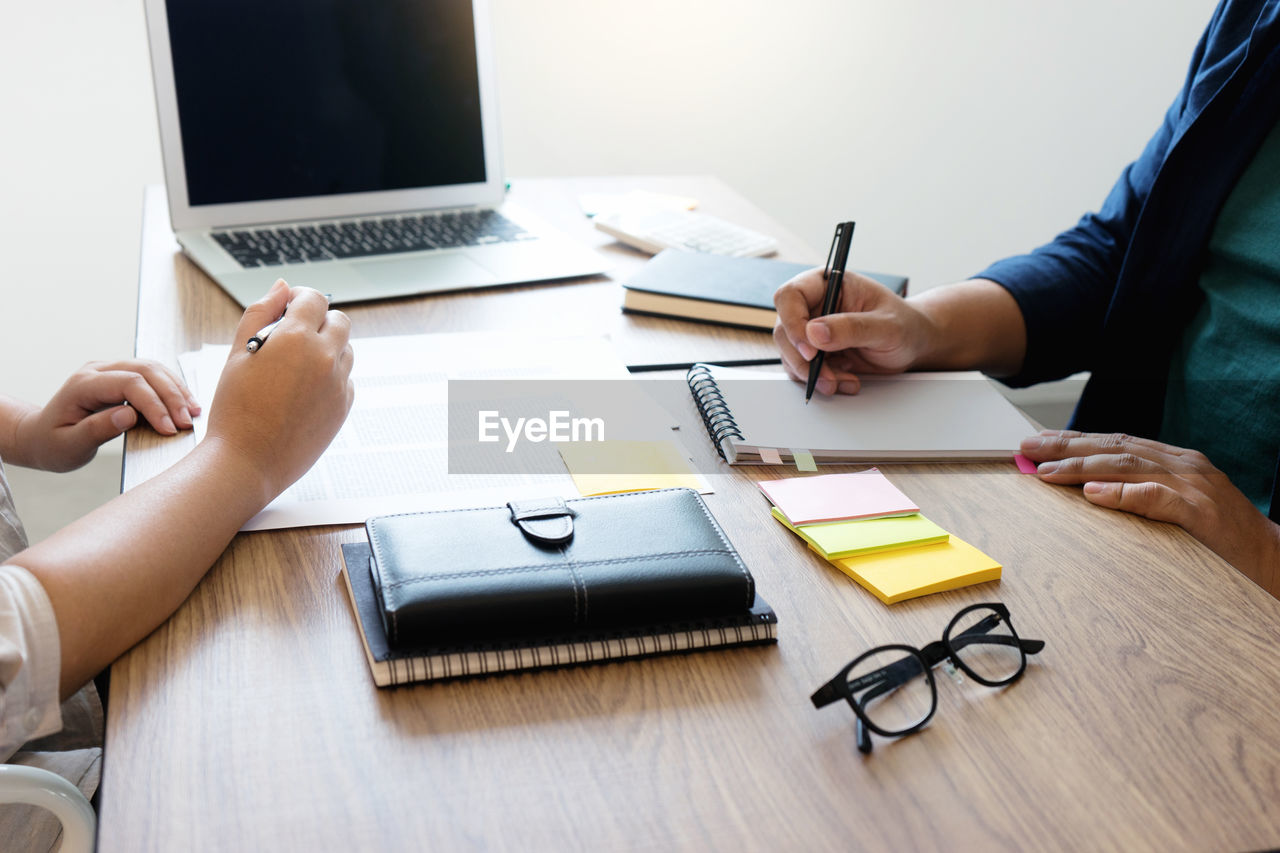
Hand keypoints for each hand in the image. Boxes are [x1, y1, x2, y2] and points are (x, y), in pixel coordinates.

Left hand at [10, 358, 200, 471]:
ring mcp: (111, 369)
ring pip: (154, 368)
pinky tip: (186, 405)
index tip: (170, 429)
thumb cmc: (54, 444)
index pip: (129, 383)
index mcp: (83, 385)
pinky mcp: (122, 376)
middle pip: (146, 370)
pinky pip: (154, 375)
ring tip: (193, 413)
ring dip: (177, 390)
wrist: (42, 436)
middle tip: (188, 422)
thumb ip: (97, 430)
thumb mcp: (70, 445)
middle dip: (171, 396)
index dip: (154, 404)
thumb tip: (130, 416)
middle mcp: (98, 370)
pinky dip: (173, 389)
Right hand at [201, 280, 353, 503]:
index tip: (290, 307)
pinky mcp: (344, 407)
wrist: (248, 462)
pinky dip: (330, 378)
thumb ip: (261, 313)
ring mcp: (339, 384)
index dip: (301, 298)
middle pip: (339, 321)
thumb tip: (282, 287)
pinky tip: (303, 392)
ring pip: (345, 350)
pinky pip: (345, 380)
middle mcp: (325, 357)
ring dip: (327, 349)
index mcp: (297, 338)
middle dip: (319, 321)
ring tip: (295, 367)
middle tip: (293, 336)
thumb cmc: (235, 409)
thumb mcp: (238, 354)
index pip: (315, 298)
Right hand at [773, 268, 931, 395]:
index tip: (810, 348)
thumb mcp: (886, 326)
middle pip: (784, 329)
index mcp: (828, 284)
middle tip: (826, 375)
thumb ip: (853, 327)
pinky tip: (845, 380)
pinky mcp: (815, 354)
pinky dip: (819, 381)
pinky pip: (801, 370)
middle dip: (802, 358)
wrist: (912, 346)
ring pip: (790, 354)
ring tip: (842, 381)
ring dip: (811, 374)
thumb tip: (815, 332)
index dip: (793, 322)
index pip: (791, 295)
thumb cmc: (905, 326)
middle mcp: (815, 305)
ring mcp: (812, 331)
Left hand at [1021, 429, 1279, 587]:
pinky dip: (1123, 494)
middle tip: (1027, 449)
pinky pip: (1157, 498)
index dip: (1074, 441)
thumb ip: (1137, 494)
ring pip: (1129, 467)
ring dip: (1083, 467)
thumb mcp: (1176, 507)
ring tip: (1047, 472)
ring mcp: (1194, 486)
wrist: (1273, 558)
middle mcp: (1183, 466)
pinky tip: (1094, 494)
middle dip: (1067, 447)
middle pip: (1115, 448)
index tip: (1037, 444)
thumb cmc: (1220, 537)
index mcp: (1175, 462)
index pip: (1115, 444)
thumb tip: (1088, 490)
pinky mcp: (1202, 513)